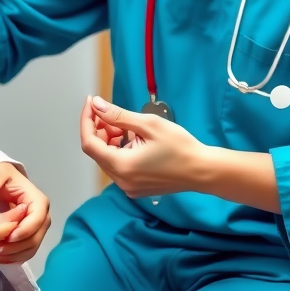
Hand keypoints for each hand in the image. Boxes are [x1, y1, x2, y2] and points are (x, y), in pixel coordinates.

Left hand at [0, 161, 50, 263]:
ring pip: (31, 248)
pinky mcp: (31, 237)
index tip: (7, 237)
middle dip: (16, 246)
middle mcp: (43, 216)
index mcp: (38, 201)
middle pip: (35, 237)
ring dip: (14, 254)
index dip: (24, 230)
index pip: (37, 219)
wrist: (2, 185)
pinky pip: (27, 252)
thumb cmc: (1, 178)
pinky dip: (14, 258)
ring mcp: (38, 228)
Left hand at [80, 95, 205, 198]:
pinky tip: (133, 139)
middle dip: (99, 129)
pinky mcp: (135, 187)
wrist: (202, 170)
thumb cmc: (180, 146)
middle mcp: (121, 181)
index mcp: (122, 166)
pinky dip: (119, 150)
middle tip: (111, 112)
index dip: (86, 120)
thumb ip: (118, 115)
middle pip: (97, 151)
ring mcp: (128, 186)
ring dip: (110, 139)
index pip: (89, 143)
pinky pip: (118, 166)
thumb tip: (96, 105)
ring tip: (126, 125)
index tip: (91, 102)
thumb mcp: (148, 124)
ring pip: (107, 158)